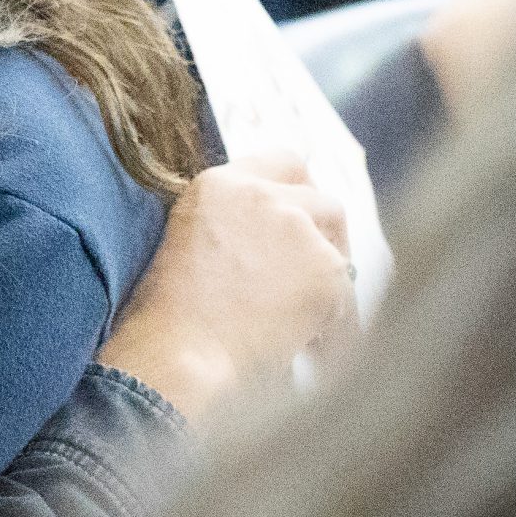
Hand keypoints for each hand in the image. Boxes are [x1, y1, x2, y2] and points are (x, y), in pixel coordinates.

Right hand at [99, 156, 353, 419]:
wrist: (182, 354)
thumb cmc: (168, 319)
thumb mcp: (188, 245)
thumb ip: (233, 227)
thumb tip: (271, 250)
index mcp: (219, 184)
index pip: (283, 162)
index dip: (298, 194)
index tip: (300, 223)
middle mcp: (262, 194)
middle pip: (321, 200)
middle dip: (324, 237)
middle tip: (315, 275)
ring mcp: (298, 228)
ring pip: (337, 248)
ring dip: (327, 278)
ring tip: (307, 320)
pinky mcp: (327, 269)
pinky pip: (347, 298)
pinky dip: (335, 325)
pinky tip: (311, 350)